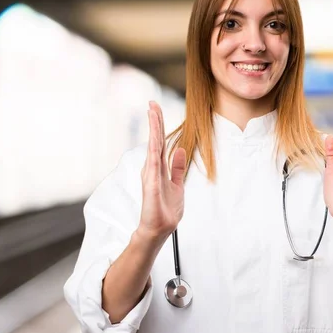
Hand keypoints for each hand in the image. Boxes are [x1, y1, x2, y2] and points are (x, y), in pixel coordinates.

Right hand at [136, 101, 186, 242]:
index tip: (156, 108)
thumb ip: (178, 168)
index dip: (158, 125)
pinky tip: (153, 140)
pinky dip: (153, 151)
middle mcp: (152, 168)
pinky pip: (153, 165)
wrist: (158, 229)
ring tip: (152, 113)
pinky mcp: (151, 186)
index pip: (159, 141)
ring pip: (153, 147)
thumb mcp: (177, 185)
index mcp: (159, 167)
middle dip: (154, 121)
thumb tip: (181, 150)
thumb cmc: (166, 209)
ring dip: (153, 130)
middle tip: (152, 102)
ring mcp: (150, 175)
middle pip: (155, 140)